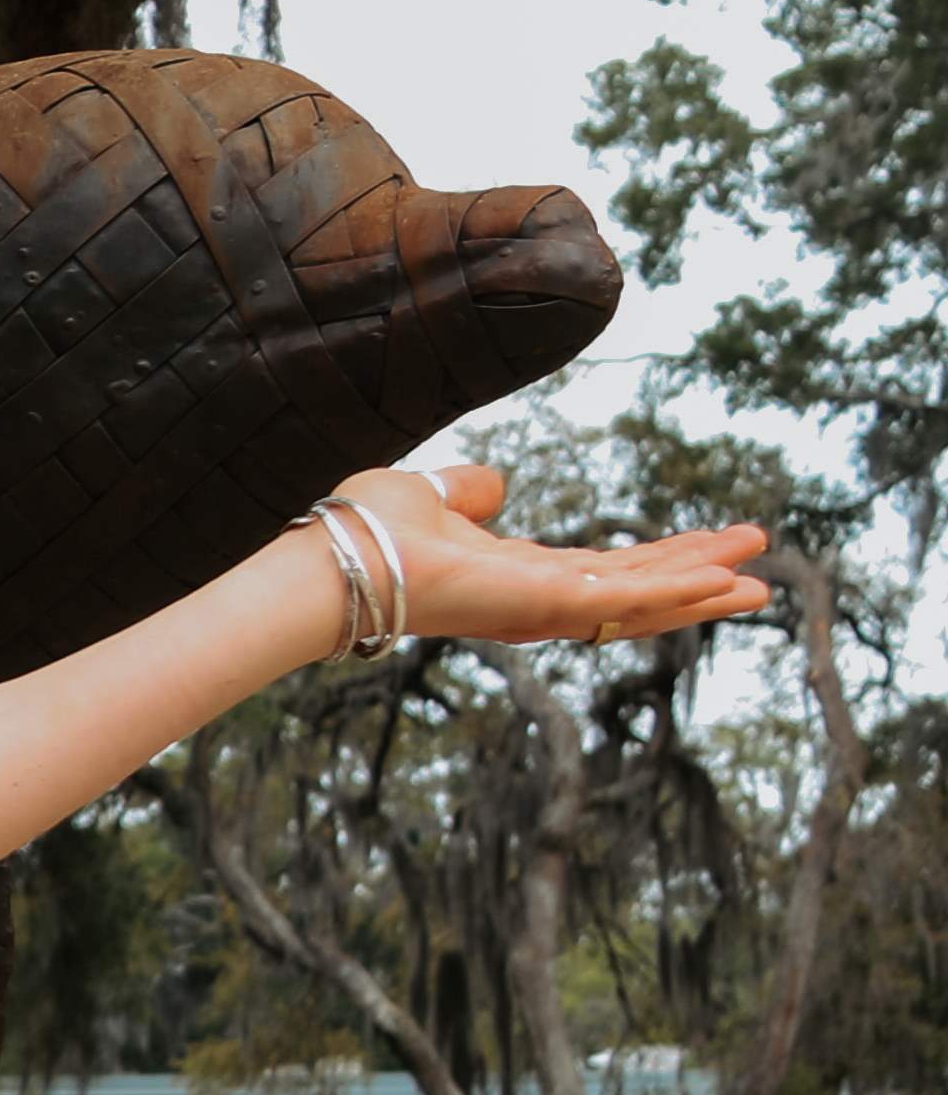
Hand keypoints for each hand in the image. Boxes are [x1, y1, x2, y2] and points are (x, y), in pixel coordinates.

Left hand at [330, 464, 769, 652]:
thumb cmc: (365, 535)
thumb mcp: (431, 496)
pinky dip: (676, 591)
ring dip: (702, 590)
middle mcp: (536, 599)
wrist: (334, 562)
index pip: (604, 570)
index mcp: (516, 574)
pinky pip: (624, 602)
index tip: (706, 546)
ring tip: (759, 583)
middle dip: (697, 578)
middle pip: (636, 591)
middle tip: (757, 570)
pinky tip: (722, 581)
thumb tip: (494, 486)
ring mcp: (542, 607)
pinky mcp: (544, 606)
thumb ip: (469, 492)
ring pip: (642, 603)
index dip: (658, 559)